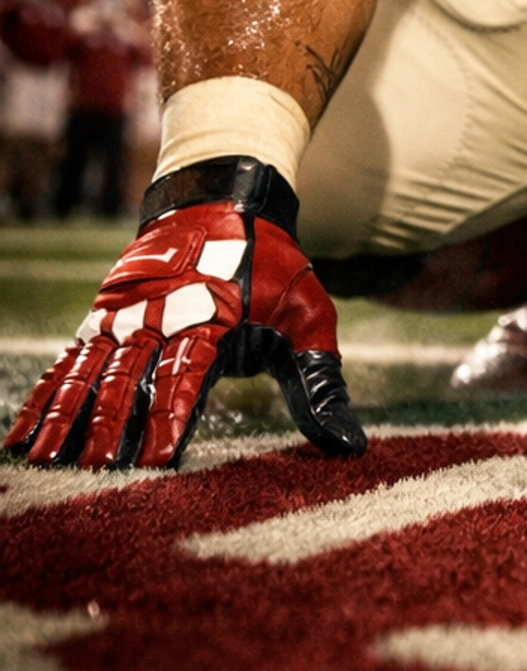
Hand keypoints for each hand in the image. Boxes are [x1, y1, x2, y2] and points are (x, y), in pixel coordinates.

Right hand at [6, 178, 365, 469]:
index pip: (187, 375)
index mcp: (212, 319)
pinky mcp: (103, 314)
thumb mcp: (309, 318)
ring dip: (66, 415)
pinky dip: (46, 394)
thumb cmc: (273, 267)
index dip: (172, 416)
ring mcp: (126, 314)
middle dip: (109, 427)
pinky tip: (22, 434)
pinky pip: (69, 359)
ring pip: (89, 369)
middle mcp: (160, 316)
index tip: (158, 460)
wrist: (223, 197)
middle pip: (128, 376)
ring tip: (44, 460)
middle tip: (92, 472)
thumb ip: (321, 387)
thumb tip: (349, 447)